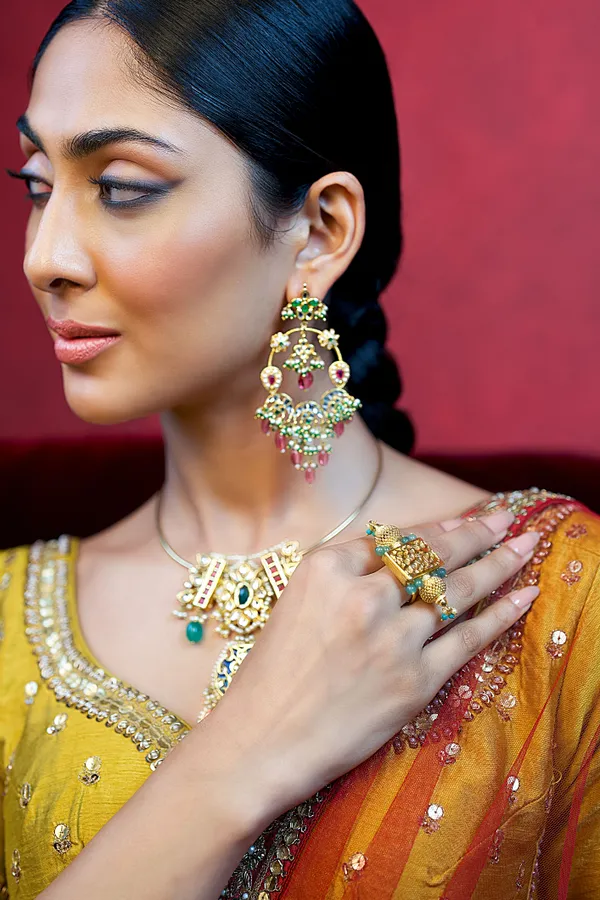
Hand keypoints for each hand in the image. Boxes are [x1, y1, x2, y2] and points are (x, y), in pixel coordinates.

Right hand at [208, 509, 538, 822]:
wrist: (263, 740)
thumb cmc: (273, 673)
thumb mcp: (297, 602)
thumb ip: (343, 574)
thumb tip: (401, 553)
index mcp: (326, 569)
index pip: (394, 539)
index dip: (436, 529)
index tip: (464, 521)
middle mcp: (362, 596)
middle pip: (433, 556)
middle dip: (477, 533)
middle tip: (507, 519)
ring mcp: (392, 639)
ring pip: (458, 592)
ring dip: (499, 565)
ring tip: (525, 547)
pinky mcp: (414, 681)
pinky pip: (468, 640)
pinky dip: (500, 616)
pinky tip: (522, 597)